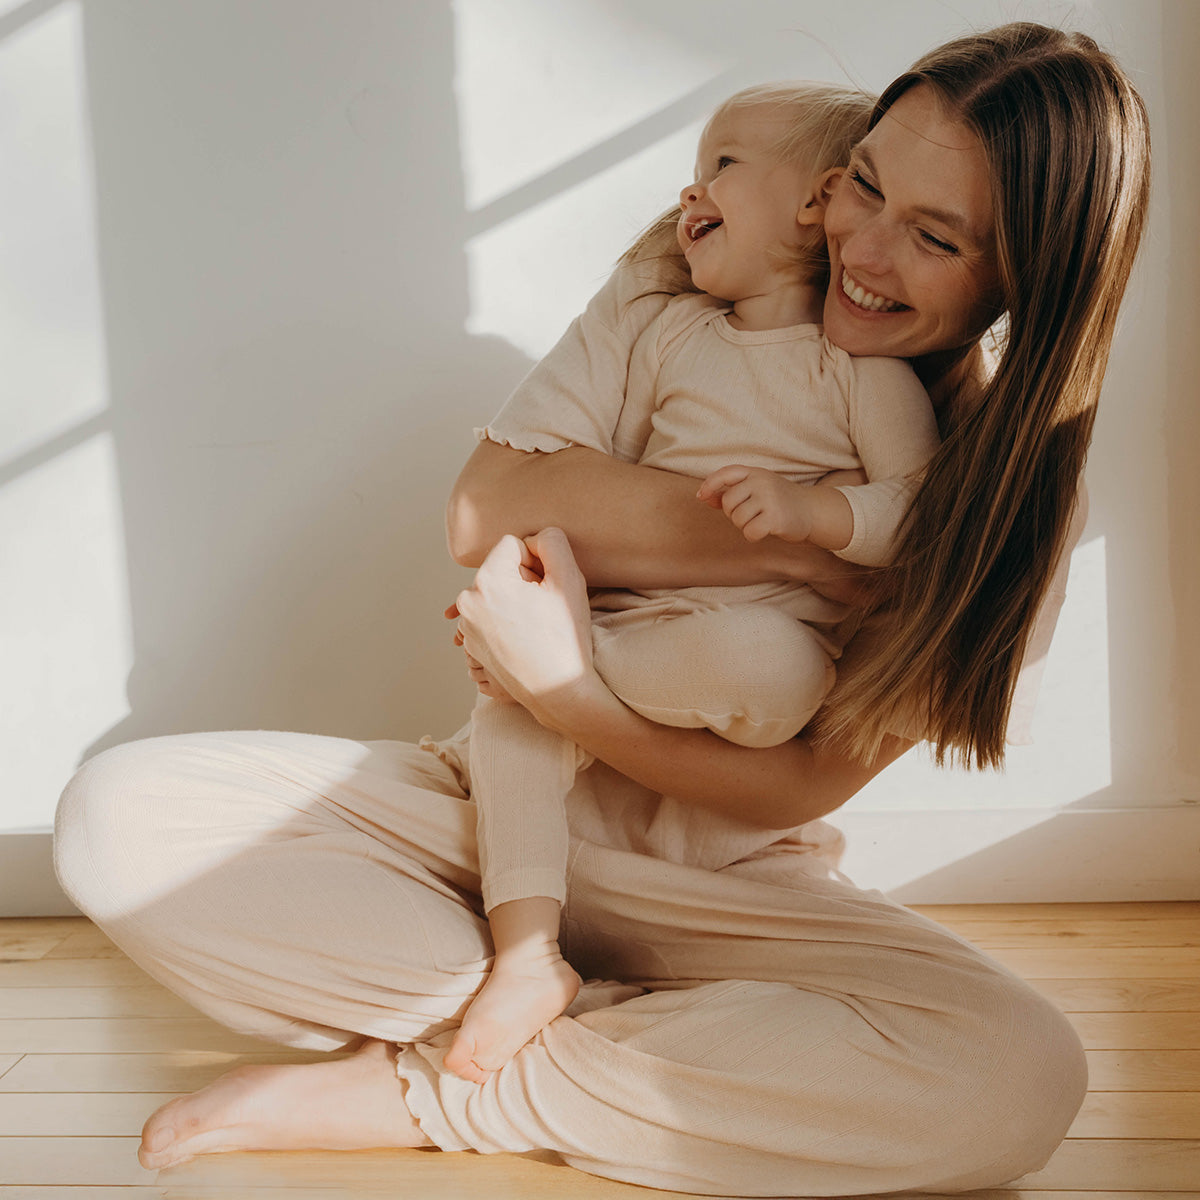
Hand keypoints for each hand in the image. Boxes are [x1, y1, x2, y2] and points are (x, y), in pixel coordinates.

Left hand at [445, 529, 598, 725]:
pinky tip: (526, 640)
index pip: (512, 545)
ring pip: (495, 594)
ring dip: (515, 601)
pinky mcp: (472, 645)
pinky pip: (489, 618)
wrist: (559, 691)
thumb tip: (537, 537)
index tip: (549, 586)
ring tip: (537, 626)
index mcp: (487, 580)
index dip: (537, 560)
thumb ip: (552, 542)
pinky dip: (506, 622)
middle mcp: (468, 601)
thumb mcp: (569, 579)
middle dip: (523, 581)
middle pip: (500, 570)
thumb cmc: (566, 637)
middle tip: (546, 608)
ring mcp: (467, 627)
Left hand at [697, 465, 813, 542]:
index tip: (701, 496)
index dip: (710, 484)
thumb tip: (703, 497)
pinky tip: (765, 531)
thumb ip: (730, 493)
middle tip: (749, 516)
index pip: (726, 473)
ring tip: (760, 522)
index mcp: (755, 473)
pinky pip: (749, 532)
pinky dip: (753, 536)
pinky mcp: (776, 517)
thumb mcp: (756, 490)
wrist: (812, 511)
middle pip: (728, 502)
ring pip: (738, 519)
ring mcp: (769, 498)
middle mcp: (762, 482)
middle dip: (733, 514)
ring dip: (744, 526)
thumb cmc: (778, 502)